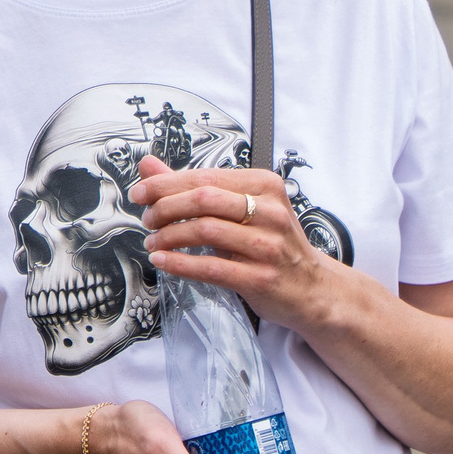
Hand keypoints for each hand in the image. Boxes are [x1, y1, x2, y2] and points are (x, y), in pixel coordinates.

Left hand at [132, 153, 333, 331]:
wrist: (311, 287)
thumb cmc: (271, 243)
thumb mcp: (239, 208)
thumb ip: (193, 187)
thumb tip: (149, 165)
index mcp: (264, 185)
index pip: (206, 177)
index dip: (166, 184)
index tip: (141, 192)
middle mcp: (269, 211)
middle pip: (203, 199)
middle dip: (165, 207)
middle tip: (148, 219)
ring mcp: (267, 245)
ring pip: (205, 231)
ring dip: (169, 236)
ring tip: (154, 242)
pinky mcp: (261, 277)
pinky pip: (211, 267)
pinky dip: (180, 263)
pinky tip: (164, 261)